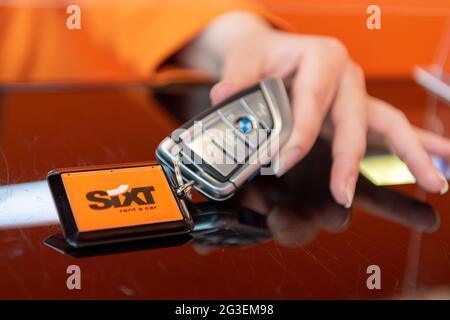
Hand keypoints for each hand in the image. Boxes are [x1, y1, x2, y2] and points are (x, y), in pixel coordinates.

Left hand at [178, 12, 449, 206]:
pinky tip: (434, 166)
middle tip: (343, 193)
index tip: (282, 161)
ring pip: (388, 124)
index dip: (299, 134)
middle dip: (349, 160)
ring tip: (433, 181)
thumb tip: (225, 99)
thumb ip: (238, 79)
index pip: (313, 101)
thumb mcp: (247, 59)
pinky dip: (411, 148)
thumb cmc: (263, 55)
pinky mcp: (356, 112)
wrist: (272, 51)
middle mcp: (347, 76)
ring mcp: (356, 95)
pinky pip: (387, 130)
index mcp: (323, 56)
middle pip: (356, 119)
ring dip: (410, 154)